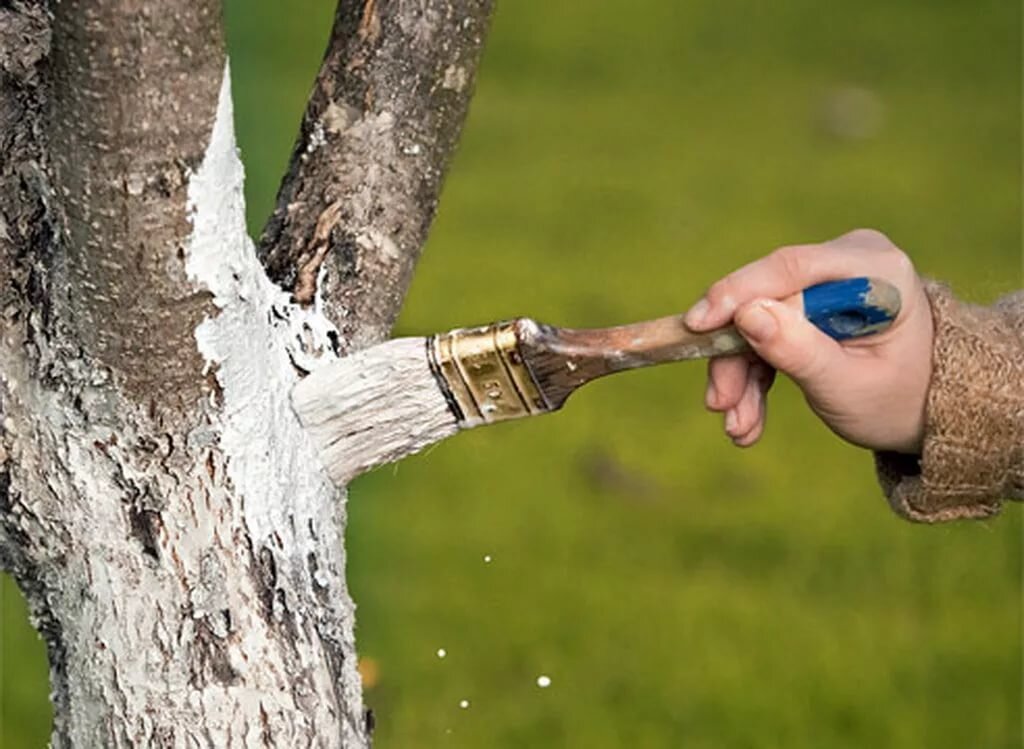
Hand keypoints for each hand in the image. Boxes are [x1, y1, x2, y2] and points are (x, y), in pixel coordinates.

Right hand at [685, 229, 933, 453]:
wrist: (927, 412)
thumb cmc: (900, 399)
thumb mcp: (848, 386)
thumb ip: (799, 350)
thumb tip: (745, 315)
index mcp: (874, 269)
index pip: (791, 268)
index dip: (738, 294)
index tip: (698, 326)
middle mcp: (847, 262)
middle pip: (765, 299)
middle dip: (736, 356)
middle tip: (720, 405)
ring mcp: (826, 282)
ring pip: (757, 320)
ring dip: (740, 376)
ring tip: (738, 428)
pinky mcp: (809, 304)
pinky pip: (765, 333)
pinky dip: (753, 376)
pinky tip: (747, 420)